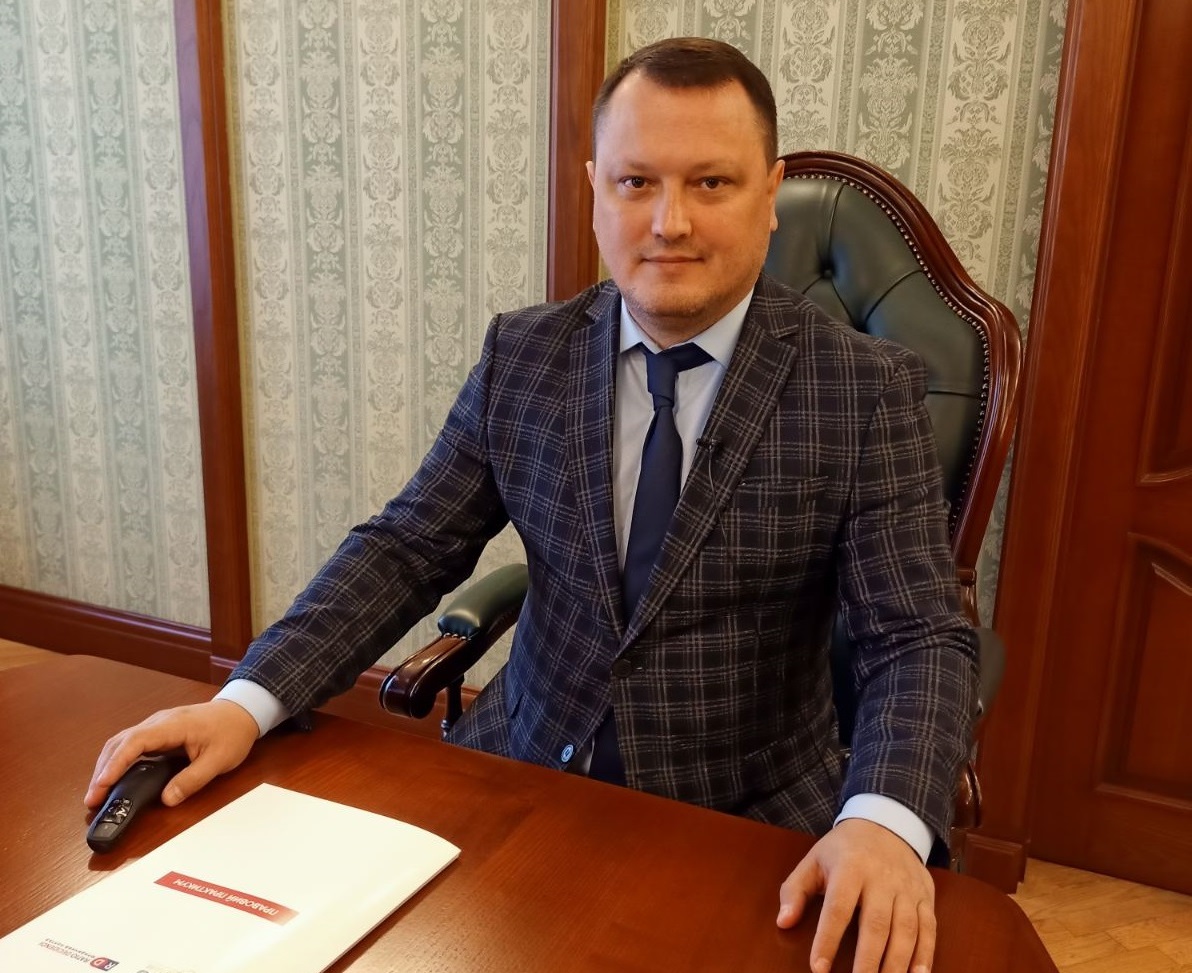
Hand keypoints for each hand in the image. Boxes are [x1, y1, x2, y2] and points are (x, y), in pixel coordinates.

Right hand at [84, 700, 259, 809]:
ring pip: (122, 742)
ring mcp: (157, 725)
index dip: (116, 764)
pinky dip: (117, 761)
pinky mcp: (158, 731)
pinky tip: (114, 778)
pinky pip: (131, 744)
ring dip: (107, 765)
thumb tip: (167, 799)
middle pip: (120, 742)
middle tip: (92, 799)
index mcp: (172, 726)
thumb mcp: (219, 760)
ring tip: (97, 793)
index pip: (135, 742)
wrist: (242, 712)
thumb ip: (193, 779)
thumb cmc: (232, 733)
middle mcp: (159, 722)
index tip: (101, 785)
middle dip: (103, 770)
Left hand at [776, 818, 935, 972]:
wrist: (885, 824)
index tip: (819, 968)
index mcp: (850, 868)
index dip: (828, 939)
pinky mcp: (925, 897)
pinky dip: (925, 955)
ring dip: (896, 964)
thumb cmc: (843, 850)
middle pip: (876, 924)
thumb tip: (783, 922)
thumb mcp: (814, 860)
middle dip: (868, 961)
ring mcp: (907, 889)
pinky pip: (929, 929)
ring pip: (905, 930)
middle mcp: (882, 879)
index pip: (838, 908)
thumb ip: (795, 890)